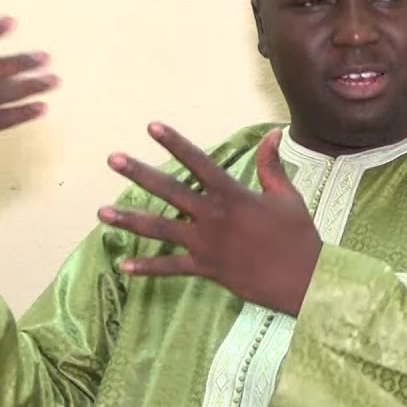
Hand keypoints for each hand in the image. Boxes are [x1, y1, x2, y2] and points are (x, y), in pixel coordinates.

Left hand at [97, 123, 322, 316]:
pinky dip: (147, 268)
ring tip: (102, 213)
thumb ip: (271, 165)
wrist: (304, 279)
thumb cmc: (298, 236)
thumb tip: (272, 133)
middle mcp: (213, 217)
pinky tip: (123, 266)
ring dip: (130, 220)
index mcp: (232, 195)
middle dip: (139, 174)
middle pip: (169, 191)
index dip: (175, 143)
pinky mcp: (206, 269)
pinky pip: (171, 268)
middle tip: (113, 159)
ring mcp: (206, 244)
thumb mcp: (286, 196)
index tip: (152, 127)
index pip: (198, 162)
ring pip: (160, 230)